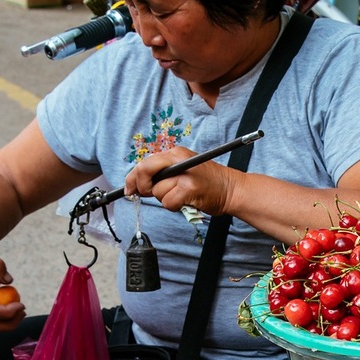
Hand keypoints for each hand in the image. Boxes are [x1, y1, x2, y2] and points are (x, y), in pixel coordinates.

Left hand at [125, 147, 241, 217]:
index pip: (144, 163)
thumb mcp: (182, 170)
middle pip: (145, 174)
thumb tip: (136, 185)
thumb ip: (161, 174)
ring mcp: (185, 174)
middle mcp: (178, 159)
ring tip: (182, 195)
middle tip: (156, 193)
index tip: (128, 190)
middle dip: (146, 189)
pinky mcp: (189, 189)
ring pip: (157, 192)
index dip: (132, 178)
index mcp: (175, 153)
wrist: (231, 189)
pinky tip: (186, 201)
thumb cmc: (206, 182)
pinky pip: (168, 203)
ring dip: (166, 199)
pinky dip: (175, 206)